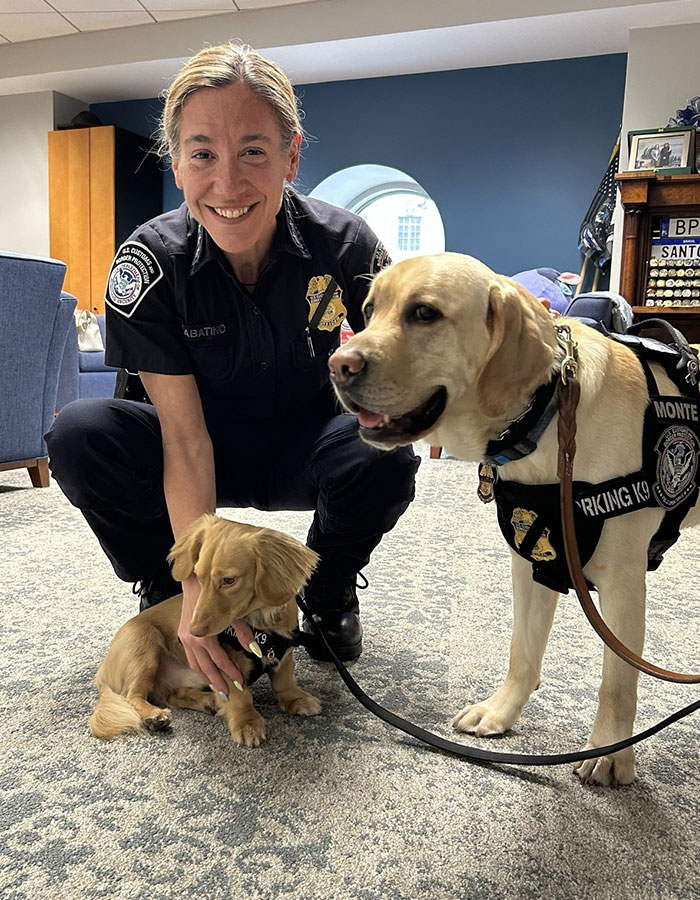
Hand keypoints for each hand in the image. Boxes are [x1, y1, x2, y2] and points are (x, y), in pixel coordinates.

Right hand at [178, 577, 250, 697]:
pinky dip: (199, 667)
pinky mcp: (183, 634)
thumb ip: (244, 633)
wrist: (194, 580)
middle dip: (218, 682)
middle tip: (228, 694)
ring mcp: (186, 637)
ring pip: (196, 665)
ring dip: (207, 678)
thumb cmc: (214, 594)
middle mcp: (193, 640)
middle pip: (206, 668)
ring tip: (217, 688)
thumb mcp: (233, 613)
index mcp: (205, 636)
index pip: (220, 661)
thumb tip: (255, 649)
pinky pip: (191, 657)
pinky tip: (205, 672)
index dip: (232, 673)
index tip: (240, 682)